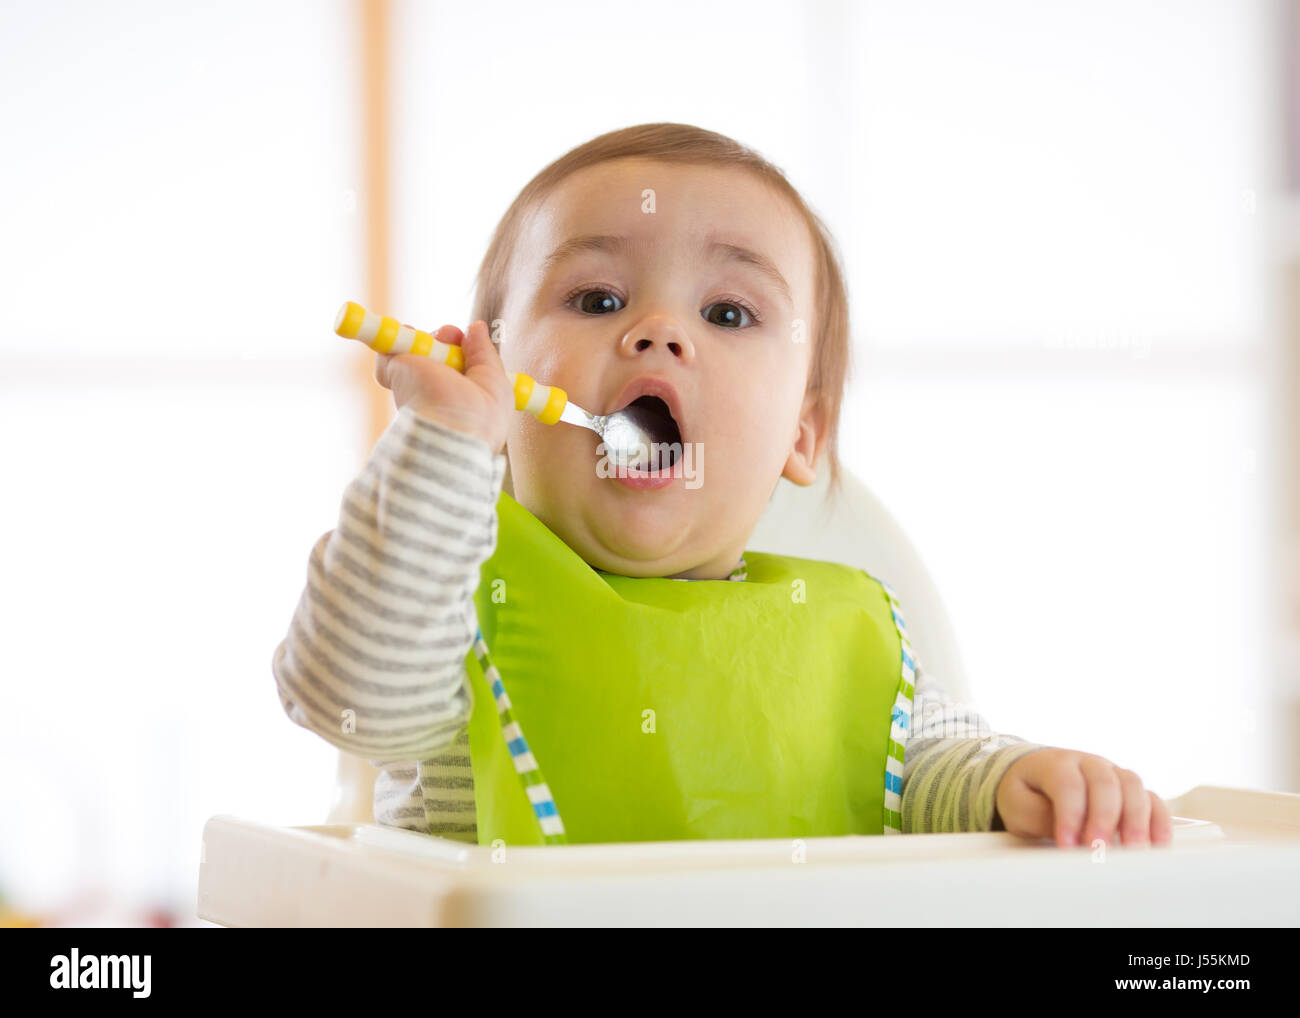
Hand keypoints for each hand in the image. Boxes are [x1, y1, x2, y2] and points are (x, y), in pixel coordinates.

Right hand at [373, 320, 513, 453]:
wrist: (447, 430)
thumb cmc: (478, 417)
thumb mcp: (495, 381)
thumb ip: (484, 353)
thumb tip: (476, 327)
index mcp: (459, 398)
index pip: (459, 367)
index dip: (465, 347)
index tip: (470, 338)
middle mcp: (435, 391)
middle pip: (437, 353)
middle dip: (447, 337)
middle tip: (451, 335)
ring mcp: (413, 383)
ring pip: (415, 349)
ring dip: (428, 337)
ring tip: (438, 338)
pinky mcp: (393, 373)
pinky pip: (388, 349)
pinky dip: (397, 336)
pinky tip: (411, 334)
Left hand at [993, 747, 1172, 848]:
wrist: (1033, 778)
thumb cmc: (1025, 794)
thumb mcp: (1019, 806)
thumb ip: (1042, 818)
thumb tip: (1073, 840)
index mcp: (1056, 762)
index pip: (1068, 783)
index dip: (1070, 815)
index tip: (1067, 845)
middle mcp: (1088, 763)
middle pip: (1104, 782)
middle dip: (1104, 818)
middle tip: (1099, 849)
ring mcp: (1112, 773)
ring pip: (1132, 786)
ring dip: (1135, 820)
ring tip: (1132, 850)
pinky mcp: (1129, 790)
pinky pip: (1152, 800)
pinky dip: (1158, 821)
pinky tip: (1157, 846)